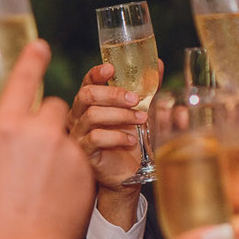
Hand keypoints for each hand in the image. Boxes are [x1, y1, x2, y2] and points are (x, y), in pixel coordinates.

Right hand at [0, 40, 94, 238]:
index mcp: (6, 130)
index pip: (23, 82)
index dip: (32, 60)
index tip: (40, 46)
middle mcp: (38, 134)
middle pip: (53, 108)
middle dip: (46, 121)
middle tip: (34, 153)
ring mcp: (67, 152)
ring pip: (69, 134)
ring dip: (60, 147)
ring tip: (44, 183)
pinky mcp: (87, 171)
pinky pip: (81, 158)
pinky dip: (72, 169)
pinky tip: (56, 195)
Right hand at [67, 62, 150, 190]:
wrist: (126, 173)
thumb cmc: (130, 140)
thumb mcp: (141, 111)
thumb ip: (148, 89)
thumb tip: (159, 64)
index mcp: (89, 104)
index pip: (87, 82)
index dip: (96, 73)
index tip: (111, 69)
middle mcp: (78, 116)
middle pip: (87, 95)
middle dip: (113, 94)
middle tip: (136, 99)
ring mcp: (78, 134)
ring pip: (92, 116)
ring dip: (121, 115)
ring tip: (141, 120)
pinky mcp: (83, 152)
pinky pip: (95, 138)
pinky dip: (117, 136)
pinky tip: (131, 140)